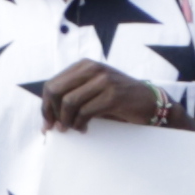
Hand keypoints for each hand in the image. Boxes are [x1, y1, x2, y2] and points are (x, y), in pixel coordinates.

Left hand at [37, 63, 169, 134]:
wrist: (148, 102)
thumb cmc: (117, 99)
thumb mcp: (92, 90)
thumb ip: (72, 97)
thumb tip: (47, 121)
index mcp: (84, 65)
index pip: (52, 84)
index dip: (45, 106)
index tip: (48, 123)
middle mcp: (93, 69)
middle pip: (56, 91)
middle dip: (53, 113)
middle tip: (59, 128)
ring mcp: (104, 80)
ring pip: (69, 102)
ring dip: (67, 121)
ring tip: (73, 128)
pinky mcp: (113, 95)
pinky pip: (85, 112)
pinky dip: (80, 124)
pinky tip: (84, 129)